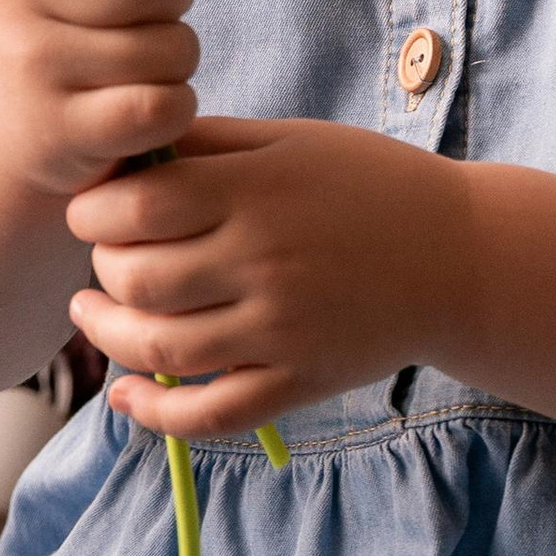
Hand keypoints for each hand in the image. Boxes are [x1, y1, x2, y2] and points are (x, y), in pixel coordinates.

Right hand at [0, 0, 198, 201]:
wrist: (9, 125)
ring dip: (178, 53)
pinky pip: (162, 106)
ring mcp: (36, 69)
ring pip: (168, 46)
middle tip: (155, 8)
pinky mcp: (67, 132)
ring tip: (148, 58)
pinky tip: (151, 102)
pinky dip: (176, 106)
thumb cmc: (66, 15)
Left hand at [66, 116, 466, 434]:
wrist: (462, 256)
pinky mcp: (299, 382)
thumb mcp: (290, 141)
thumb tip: (121, 151)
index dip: (93, 211)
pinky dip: (154, 413)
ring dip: (107, 334)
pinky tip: (125, 395)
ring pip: (159, 347)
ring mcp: (281, 331)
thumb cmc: (369, 185)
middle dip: (101, 267)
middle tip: (103, 256)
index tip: (93, 210)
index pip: (135, 207)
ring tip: (92, 313)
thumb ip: (207, 144)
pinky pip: (212, 414)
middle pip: (137, 278)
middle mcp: (263, 263)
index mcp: (255, 193)